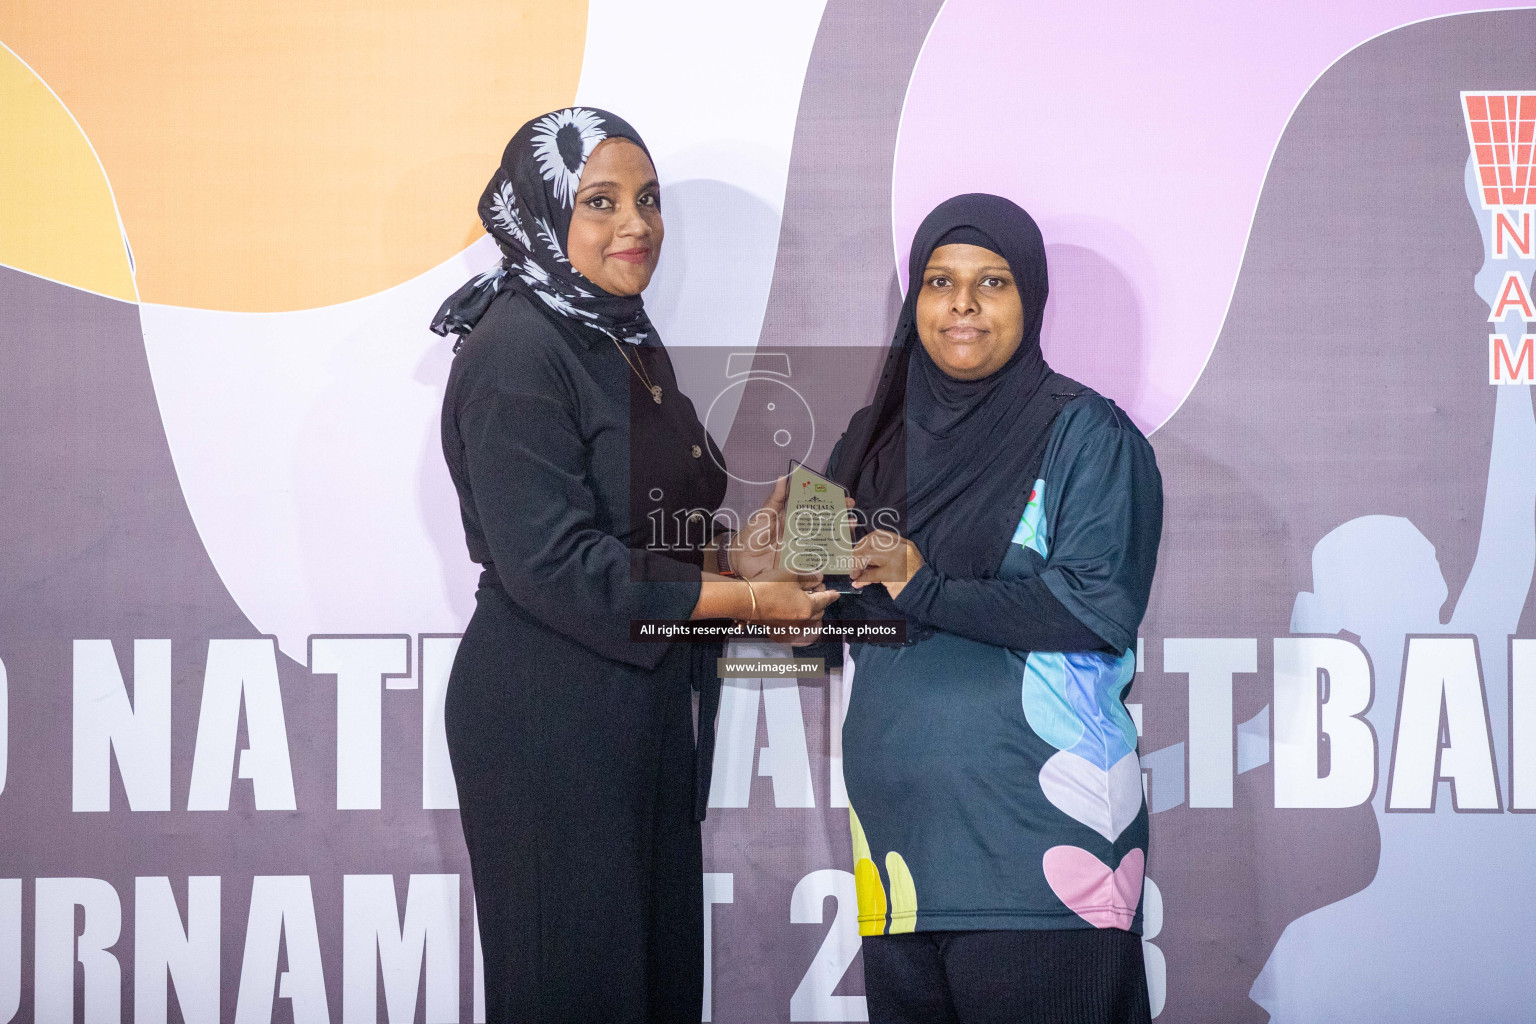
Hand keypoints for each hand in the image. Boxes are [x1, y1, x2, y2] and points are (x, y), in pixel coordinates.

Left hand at [731, 476, 858, 580]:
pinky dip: (828, 562)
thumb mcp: (764, 514)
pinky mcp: (799, 565)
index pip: (817, 509)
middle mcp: (801, 533)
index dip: (832, 504)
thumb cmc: (751, 535)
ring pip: (825, 543)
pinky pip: (816, 563)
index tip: (846, 500)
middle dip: (841, 522)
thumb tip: (783, 477)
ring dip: (839, 540)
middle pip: (825, 527)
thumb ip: (775, 498)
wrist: (741, 559)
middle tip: (853, 520)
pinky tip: (839, 560)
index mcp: (794, 519)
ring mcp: (802, 549)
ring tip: (850, 537)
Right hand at [741, 567, 838, 640]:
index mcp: (809, 607)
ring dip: (810, 607)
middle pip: (819, 610)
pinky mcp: (780, 627)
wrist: (746, 600)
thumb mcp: (792, 576)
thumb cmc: (770, 586)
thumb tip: (819, 579)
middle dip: (820, 600)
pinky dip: (798, 613)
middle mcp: (802, 620)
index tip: (836, 593)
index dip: (831, 594)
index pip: (825, 599)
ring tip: (802, 595)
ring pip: (808, 617)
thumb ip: (809, 577)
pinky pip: (796, 621)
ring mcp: (791, 625)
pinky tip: (791, 603)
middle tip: (815, 587)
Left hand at [848, 530, 923, 599]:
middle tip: (853, 562)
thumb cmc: (912, 578)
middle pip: (872, 540)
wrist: (926, 593)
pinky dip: (862, 579)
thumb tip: (862, 558)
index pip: (879, 534)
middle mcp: (901, 548)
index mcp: (904, 544)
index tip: (859, 549)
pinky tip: (858, 582)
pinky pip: (871, 574)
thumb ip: (885, 556)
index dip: (865, 540)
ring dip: (857, 564)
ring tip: (855, 573)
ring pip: (869, 555)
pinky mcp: (893, 575)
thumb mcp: (902, 561)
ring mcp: (897, 560)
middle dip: (858, 550)